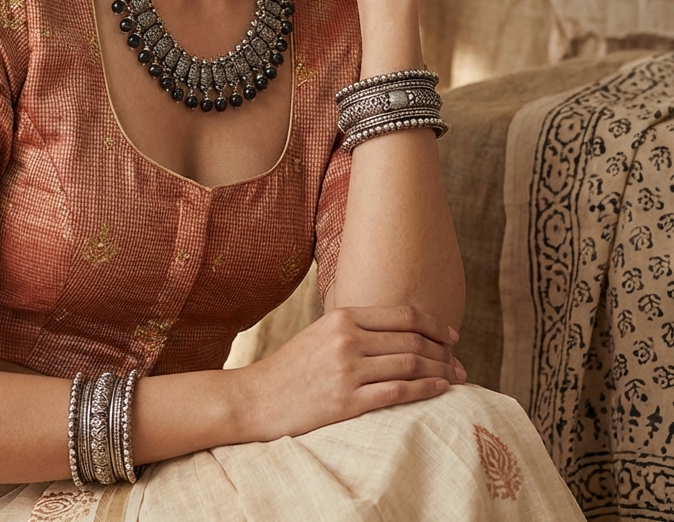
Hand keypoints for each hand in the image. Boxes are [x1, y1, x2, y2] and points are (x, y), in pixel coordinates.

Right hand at [235, 305, 464, 441]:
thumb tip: (395, 333)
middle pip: (411, 340)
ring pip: (410, 365)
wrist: (256, 398)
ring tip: (457, 378)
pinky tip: (440, 391)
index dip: (434, 324)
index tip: (451, 335)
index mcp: (341, 318)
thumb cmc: (289, 369)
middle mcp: (347, 339)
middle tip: (460, 363)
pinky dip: (426, 390)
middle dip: (443, 352)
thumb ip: (353, 329)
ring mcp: (347, 370)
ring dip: (440, 371)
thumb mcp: (319, 334)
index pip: (402, 315)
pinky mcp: (347, 401)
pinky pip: (398, 392)